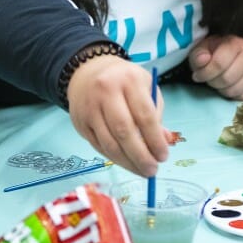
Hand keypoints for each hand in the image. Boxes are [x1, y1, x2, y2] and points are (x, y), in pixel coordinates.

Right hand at [66, 54, 168, 177]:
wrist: (89, 71)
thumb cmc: (125, 81)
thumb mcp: (146, 87)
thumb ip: (156, 113)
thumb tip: (163, 143)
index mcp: (129, 80)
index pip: (144, 115)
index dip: (155, 140)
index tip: (163, 156)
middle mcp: (106, 92)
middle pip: (124, 131)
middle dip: (140, 155)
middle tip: (152, 170)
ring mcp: (90, 107)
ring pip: (108, 143)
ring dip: (127, 162)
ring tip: (141, 170)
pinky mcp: (79, 122)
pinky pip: (98, 146)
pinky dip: (114, 157)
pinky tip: (125, 162)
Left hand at [189, 34, 242, 100]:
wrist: (231, 56)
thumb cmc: (214, 54)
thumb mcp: (202, 51)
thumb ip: (198, 55)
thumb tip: (203, 60)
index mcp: (235, 43)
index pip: (219, 63)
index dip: (205, 73)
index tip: (198, 75)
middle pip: (227, 79)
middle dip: (214, 82)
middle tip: (211, 78)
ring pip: (235, 90)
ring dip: (223, 90)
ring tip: (221, 81)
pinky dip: (234, 96)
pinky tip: (232, 86)